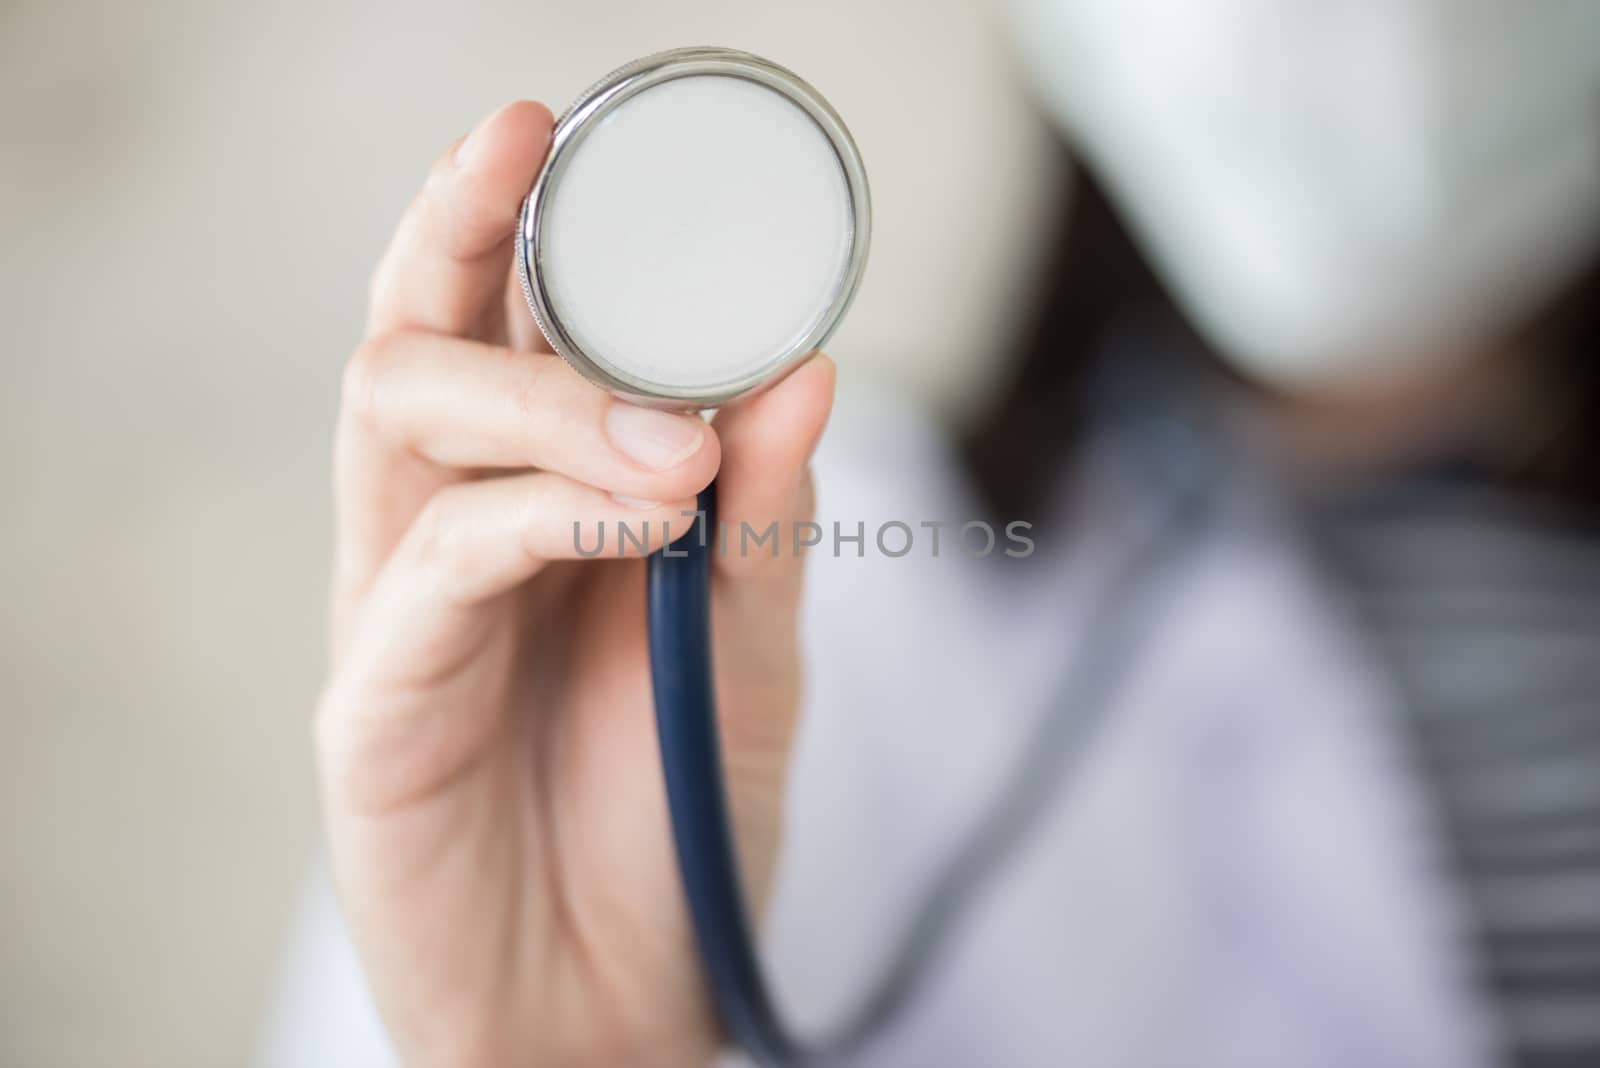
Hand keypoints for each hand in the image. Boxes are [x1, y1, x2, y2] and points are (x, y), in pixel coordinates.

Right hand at [316, 100, 834, 1067]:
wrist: (622, 1003)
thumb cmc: (674, 820)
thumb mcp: (753, 653)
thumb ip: (766, 519)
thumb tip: (803, 372)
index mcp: (534, 509)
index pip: (498, 333)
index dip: (505, 223)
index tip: (551, 132)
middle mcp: (448, 536)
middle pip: (412, 340)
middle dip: (455, 234)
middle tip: (518, 153)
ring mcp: (399, 614)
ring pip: (399, 422)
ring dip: (541, 393)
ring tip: (673, 437)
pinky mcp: (372, 704)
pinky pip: (432, 567)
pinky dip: (539, 514)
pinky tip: (636, 512)